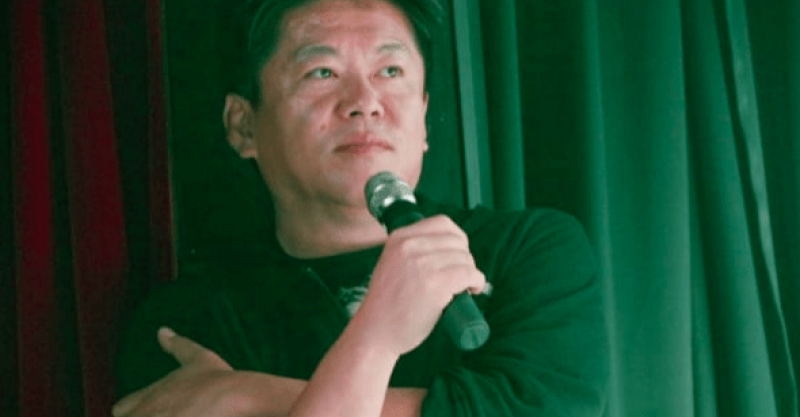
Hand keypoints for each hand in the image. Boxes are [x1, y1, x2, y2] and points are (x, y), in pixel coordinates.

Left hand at [112, 328, 250, 416]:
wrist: (234, 398)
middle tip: (172, 413)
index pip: (121, 409)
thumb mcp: (198, 358)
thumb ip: (177, 345)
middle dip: (144, 416)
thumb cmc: (217, 379)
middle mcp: (146, 414)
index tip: (155, 409)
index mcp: (148, 397)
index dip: (134, 410)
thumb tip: (162, 331)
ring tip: (187, 414)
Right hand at [356, 215, 486, 355]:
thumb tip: (449, 247)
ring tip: (464, 286)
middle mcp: (410, 246)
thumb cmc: (386, 304)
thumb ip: (412, 250)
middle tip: (462, 275)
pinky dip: (477, 281)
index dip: (457, 239)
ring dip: (471, 272)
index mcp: (398, 238)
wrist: (375, 331)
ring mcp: (423, 264)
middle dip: (465, 258)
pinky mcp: (435, 284)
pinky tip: (472, 289)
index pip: (442, 223)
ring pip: (465, 258)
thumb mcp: (392, 263)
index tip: (459, 253)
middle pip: (457, 241)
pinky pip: (469, 274)